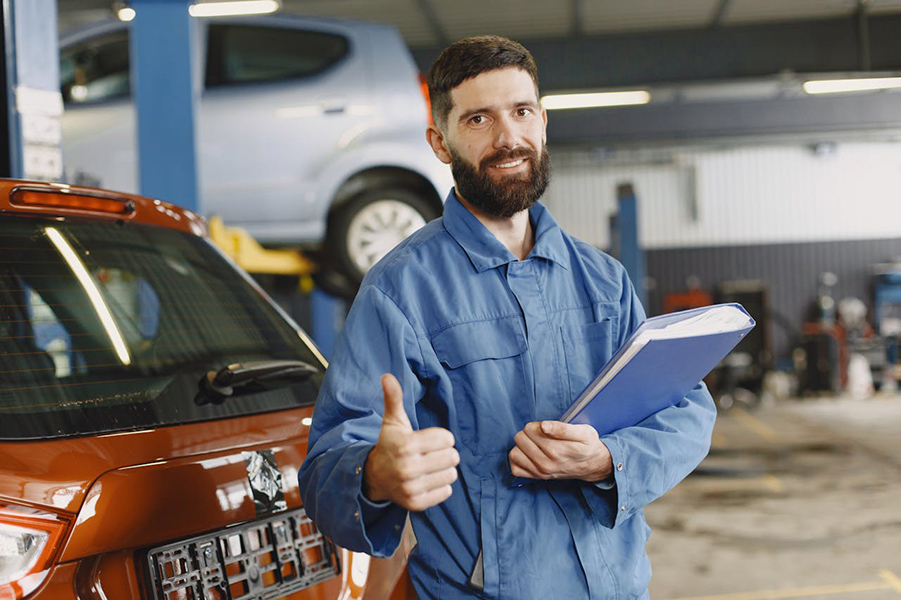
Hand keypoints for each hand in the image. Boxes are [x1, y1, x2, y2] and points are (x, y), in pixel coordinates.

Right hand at [363, 374, 459, 510]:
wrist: (374, 477)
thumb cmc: (390, 444)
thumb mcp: (393, 421)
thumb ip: (394, 398)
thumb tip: (387, 376)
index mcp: (405, 445)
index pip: (447, 438)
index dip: (441, 437)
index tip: (428, 440)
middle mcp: (408, 468)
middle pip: (452, 457)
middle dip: (445, 453)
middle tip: (431, 454)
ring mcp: (411, 488)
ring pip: (451, 475)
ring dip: (444, 470)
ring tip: (430, 467)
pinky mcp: (416, 504)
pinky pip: (446, 491)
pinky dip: (441, 485)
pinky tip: (428, 480)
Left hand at [508, 421, 612, 481]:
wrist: (592, 465)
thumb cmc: (587, 446)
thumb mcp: (583, 432)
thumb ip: (562, 428)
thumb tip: (543, 425)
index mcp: (557, 450)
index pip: (530, 429)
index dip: (537, 425)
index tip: (546, 428)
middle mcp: (547, 463)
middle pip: (520, 438)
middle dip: (529, 433)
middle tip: (542, 435)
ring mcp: (540, 472)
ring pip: (514, 452)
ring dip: (522, 445)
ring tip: (534, 444)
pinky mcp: (536, 477)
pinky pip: (515, 468)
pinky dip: (518, 459)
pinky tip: (528, 454)